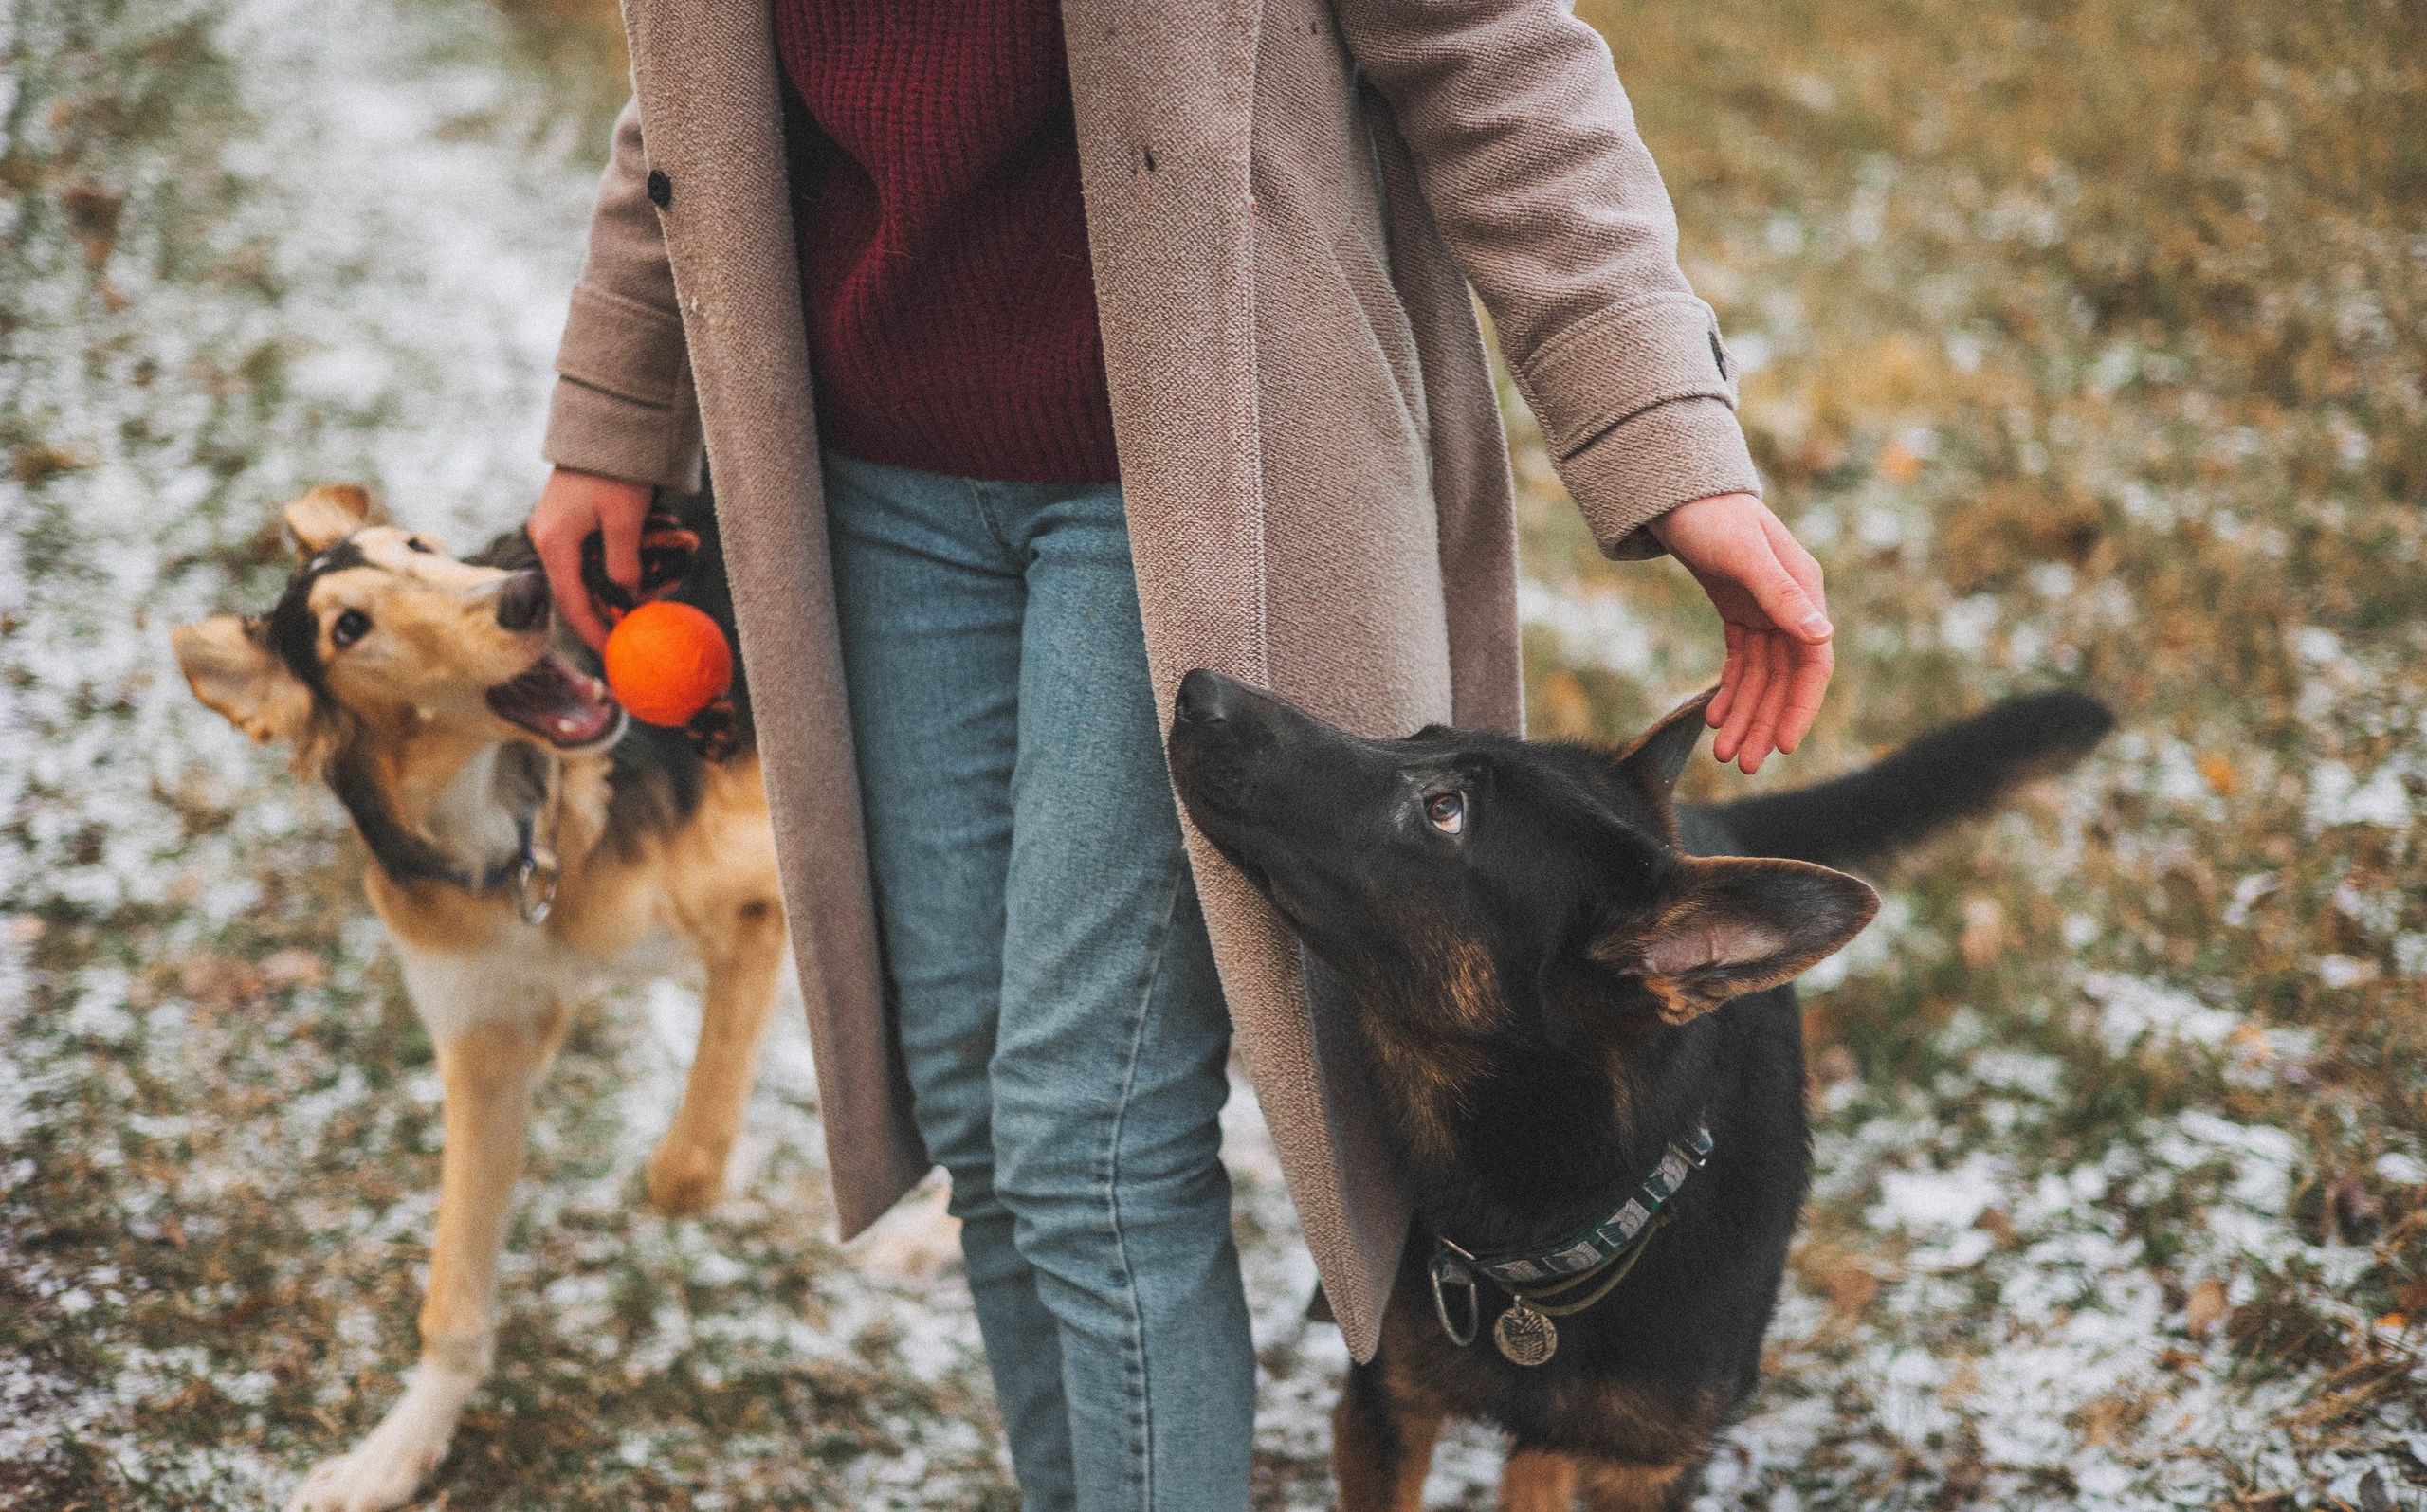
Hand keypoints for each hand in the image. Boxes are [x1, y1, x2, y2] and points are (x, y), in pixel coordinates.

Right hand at [529, 467, 654, 650]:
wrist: (606, 426)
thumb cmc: (616, 471)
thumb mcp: (626, 520)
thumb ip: (623, 564)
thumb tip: (625, 601)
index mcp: (554, 542)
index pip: (572, 603)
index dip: (595, 632)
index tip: (616, 654)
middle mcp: (547, 539)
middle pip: (574, 594)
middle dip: (606, 615)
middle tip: (634, 635)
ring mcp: (554, 530)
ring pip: (581, 577)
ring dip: (611, 593)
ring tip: (641, 606)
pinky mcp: (566, 522)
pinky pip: (585, 559)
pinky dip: (608, 573)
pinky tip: (633, 580)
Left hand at [1646, 491, 1832, 774]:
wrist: (1679, 492)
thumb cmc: (1714, 517)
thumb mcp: (1746, 556)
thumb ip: (1782, 595)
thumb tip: (1822, 635)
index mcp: (1804, 593)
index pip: (1812, 665)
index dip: (1800, 707)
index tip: (1784, 746)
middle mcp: (1791, 607)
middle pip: (1784, 680)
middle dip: (1765, 723)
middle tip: (1743, 764)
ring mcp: (1766, 611)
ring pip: (1760, 677)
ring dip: (1744, 715)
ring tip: (1723, 752)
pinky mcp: (1740, 612)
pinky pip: (1741, 662)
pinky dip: (1729, 690)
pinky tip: (1713, 716)